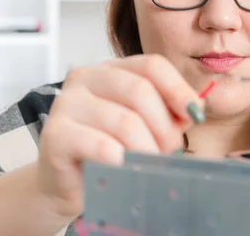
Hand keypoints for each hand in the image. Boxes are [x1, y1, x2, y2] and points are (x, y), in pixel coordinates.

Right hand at [36, 54, 204, 220]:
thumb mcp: (145, 126)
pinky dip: (121, 161)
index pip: (152, 65)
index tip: (194, 115)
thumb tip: (194, 109)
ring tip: (147, 166)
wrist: (68, 184)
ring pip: (126, 122)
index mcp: (110, 69)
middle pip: (140, 90)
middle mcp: (85, 78)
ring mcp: (66, 103)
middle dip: (164, 126)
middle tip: (169, 152)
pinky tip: (123, 170)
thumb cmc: (109, 152)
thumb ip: (168, 113)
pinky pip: (101, 145)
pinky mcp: (55, 134)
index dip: (178, 89)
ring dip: (146, 150)